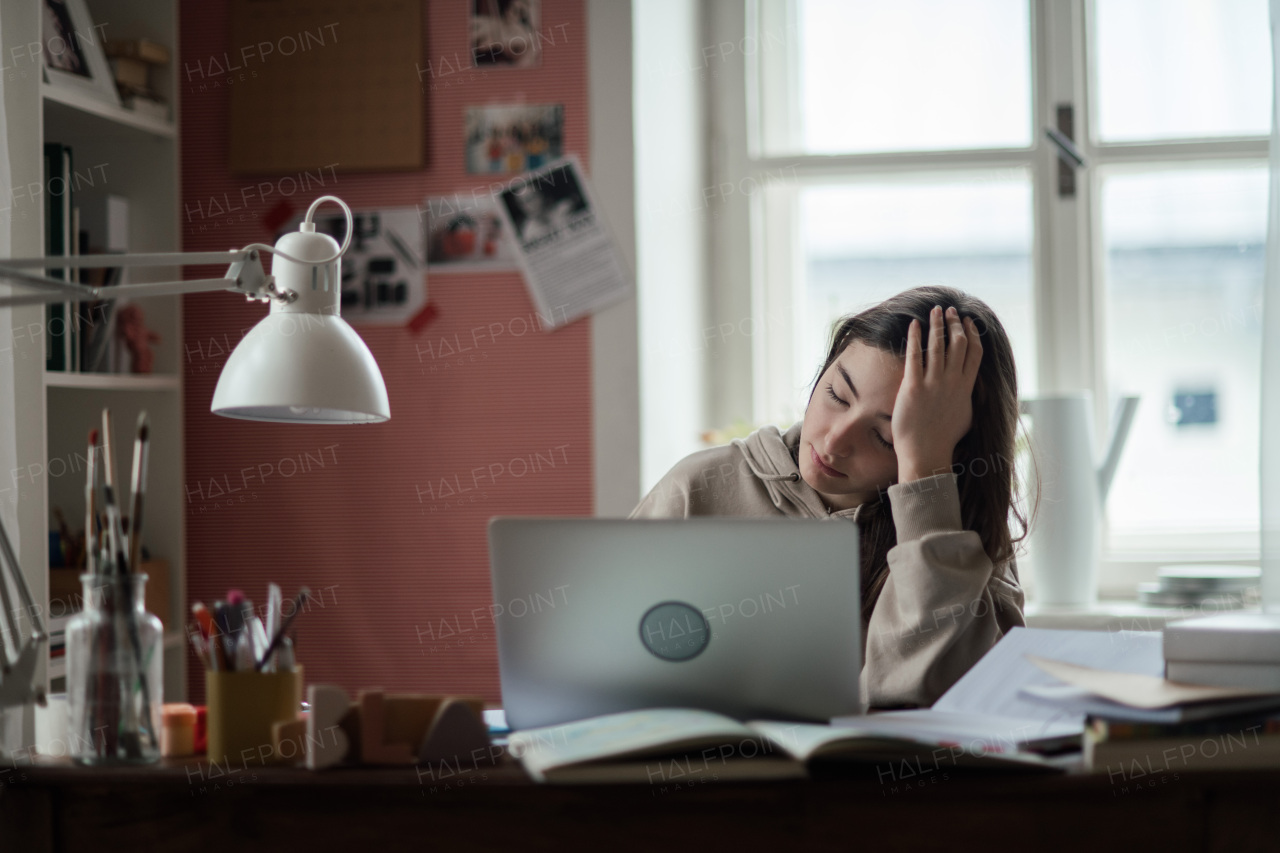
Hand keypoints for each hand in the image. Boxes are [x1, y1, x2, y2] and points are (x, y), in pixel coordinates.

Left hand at [891, 306, 983, 482]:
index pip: (974, 352)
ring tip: (934, 311)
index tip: (968, 321)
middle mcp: (952, 382)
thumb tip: (970, 389)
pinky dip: (914, 338)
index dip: (972, 333)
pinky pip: (915, 356)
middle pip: (958, 343)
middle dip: (954, 323)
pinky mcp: (913, 387)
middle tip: (949, 310)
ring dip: (937, 325)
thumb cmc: (943, 438)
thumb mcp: (965, 416)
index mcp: (966, 387)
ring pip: (938, 345)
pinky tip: (914, 325)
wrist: (926, 453)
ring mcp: (933, 384)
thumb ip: (968, 397)